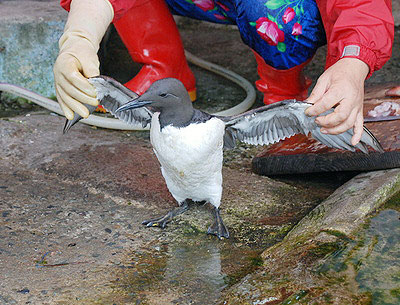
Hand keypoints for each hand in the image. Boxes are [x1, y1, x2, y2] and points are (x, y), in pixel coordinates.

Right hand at [53, 0, 113, 119]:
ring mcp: (57, 81)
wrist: (74, 48)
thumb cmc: (82, 52)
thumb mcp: (89, 58)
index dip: (84, 86)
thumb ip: (92, 71)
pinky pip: (61, 99)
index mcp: (64, 62)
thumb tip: (96, 84)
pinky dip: (66, 108)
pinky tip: (70, 116)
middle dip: (83, 98)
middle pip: (69, 89)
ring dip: (75, 106)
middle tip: (96, 103)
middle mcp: (58, 72)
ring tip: (85, 114)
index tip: (94, 92)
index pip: (73, 77)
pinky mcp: (60, 87)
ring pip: (65, 96)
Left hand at [304, 58, 368, 144]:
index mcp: (341, 89)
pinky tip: (353, 142)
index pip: (326, 103)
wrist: (354, 68)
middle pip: (340, 116)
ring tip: (323, 130)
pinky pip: (360, 124)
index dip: (314, 110)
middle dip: (326, 122)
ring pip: (348, 123)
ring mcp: (357, 106)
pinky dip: (357, 135)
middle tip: (316, 120)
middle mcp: (351, 99)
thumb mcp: (324, 79)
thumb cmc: (339, 73)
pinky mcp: (359, 110)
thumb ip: (316, 94)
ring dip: (335, 130)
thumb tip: (307, 105)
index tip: (307, 112)